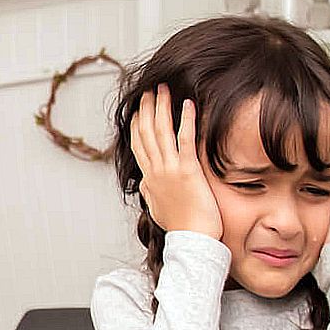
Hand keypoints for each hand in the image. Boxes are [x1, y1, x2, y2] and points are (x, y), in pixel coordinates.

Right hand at [130, 85, 222, 239]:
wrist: (192, 239)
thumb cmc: (180, 226)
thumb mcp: (157, 207)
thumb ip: (150, 191)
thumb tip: (144, 183)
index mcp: (149, 178)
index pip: (138, 144)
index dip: (137, 123)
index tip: (140, 108)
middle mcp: (155, 171)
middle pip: (146, 132)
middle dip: (147, 108)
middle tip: (150, 90)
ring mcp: (169, 169)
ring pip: (161, 131)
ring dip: (162, 107)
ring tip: (164, 89)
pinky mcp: (187, 170)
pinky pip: (184, 140)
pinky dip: (185, 120)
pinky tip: (187, 104)